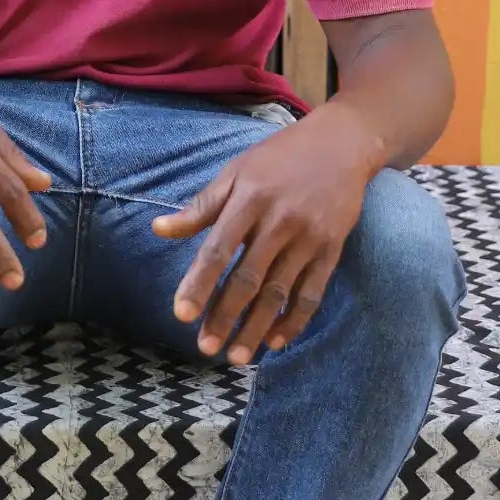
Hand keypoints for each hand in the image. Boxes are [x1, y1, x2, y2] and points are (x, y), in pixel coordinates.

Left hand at [153, 103, 382, 364]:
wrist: (342, 144)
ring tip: (237, 356)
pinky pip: (312, 293)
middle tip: (205, 347)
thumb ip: (200, 207)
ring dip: (257, 327)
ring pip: (279, 292)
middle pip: (249, 277)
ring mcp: (309, 237)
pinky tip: (276, 342)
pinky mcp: (332, 249)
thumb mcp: (236, 172)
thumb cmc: (279, 157)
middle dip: (225, 315)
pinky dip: (295, 321)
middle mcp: (280, 220)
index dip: (199, 283)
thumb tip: (158, 229)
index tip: (181, 314)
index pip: (218, 249)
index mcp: (249, 198)